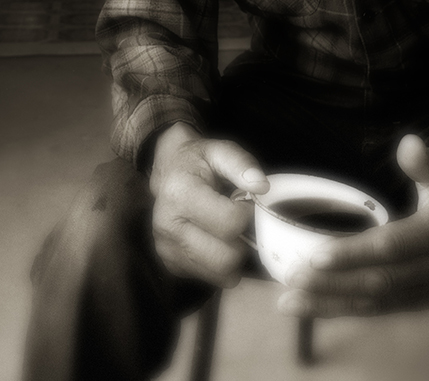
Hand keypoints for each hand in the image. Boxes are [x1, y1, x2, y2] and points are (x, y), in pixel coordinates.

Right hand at [149, 122, 269, 287]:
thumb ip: (241, 164)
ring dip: (233, 257)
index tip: (245, 204)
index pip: (229, 223)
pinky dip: (218, 264)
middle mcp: (168, 225)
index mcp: (180, 194)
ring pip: (219, 274)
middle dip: (242, 243)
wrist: (167, 169)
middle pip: (225, 258)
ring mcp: (166, 248)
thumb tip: (261, 186)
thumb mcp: (219, 150)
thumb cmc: (197, 160)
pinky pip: (208, 278)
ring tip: (228, 232)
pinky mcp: (170, 263)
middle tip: (240, 223)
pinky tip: (214, 240)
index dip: (247, 215)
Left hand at [278, 134, 428, 317]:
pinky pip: (382, 310)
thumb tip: (408, 144)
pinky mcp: (424, 302)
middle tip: (291, 282)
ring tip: (291, 302)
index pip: (390, 248)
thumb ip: (425, 160)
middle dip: (333, 285)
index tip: (315, 256)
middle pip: (379, 283)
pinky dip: (347, 310)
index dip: (353, 254)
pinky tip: (317, 307)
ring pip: (377, 304)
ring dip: (332, 305)